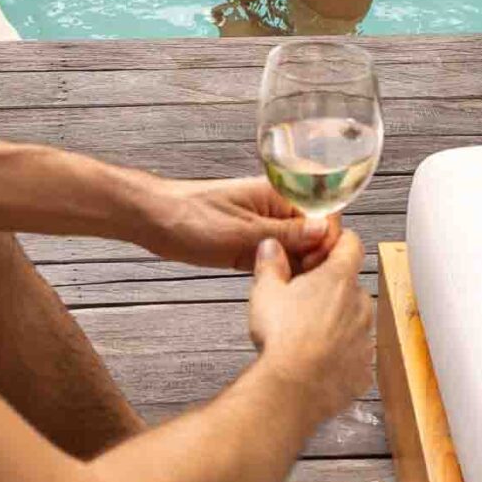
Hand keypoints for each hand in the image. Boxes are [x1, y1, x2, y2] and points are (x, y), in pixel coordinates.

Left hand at [132, 173, 339, 274]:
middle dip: (313, 257)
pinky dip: (277, 272)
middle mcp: (275, 208)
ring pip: (296, 249)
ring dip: (295, 268)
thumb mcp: (241, 232)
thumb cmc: (190, 218)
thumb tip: (325, 231)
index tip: (318, 263)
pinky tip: (272, 286)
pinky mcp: (250, 243)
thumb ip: (285, 234)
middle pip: (313, 234)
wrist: (153, 221)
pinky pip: (276, 258)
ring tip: (284, 286)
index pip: (324, 214)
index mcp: (278, 194)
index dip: (327, 240)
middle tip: (298, 281)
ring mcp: (263, 226)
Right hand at [248, 228, 373, 419]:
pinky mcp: (364, 369)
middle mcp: (360, 304)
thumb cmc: (281, 339)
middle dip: (332, 289)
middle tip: (304, 300)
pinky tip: (317, 361)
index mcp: (339, 278)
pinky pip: (356, 355)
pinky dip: (341, 356)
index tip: (323, 250)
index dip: (337, 243)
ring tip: (307, 336)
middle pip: (352, 285)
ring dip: (338, 323)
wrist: (292, 389)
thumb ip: (270, 264)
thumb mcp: (265, 292)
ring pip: (356, 320)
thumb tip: (270, 246)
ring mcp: (366, 338)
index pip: (351, 244)